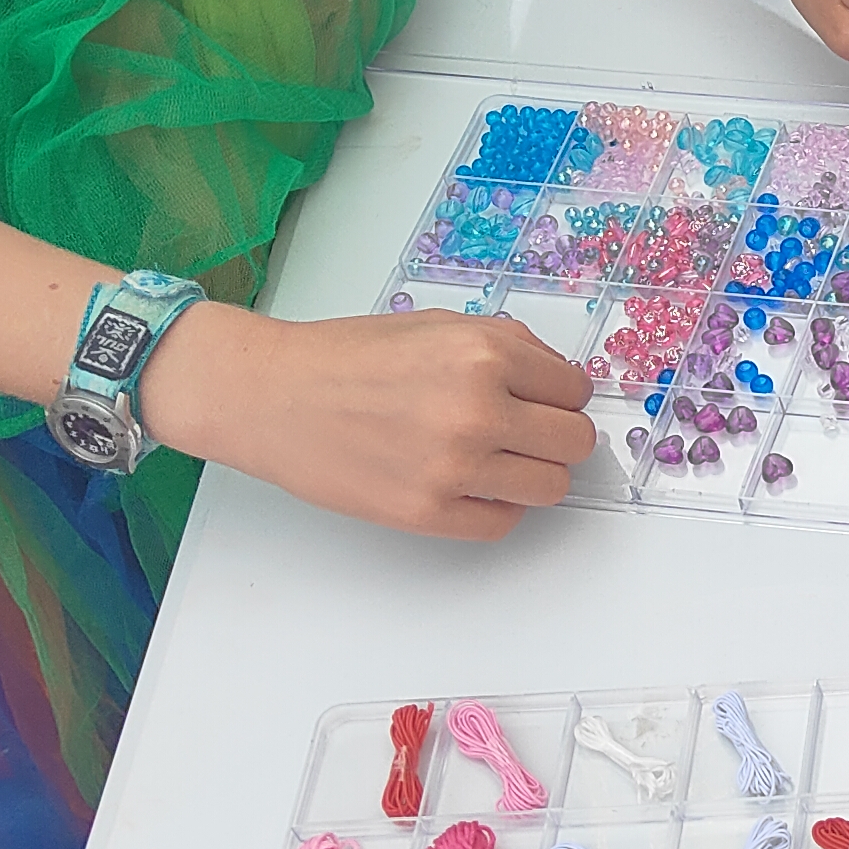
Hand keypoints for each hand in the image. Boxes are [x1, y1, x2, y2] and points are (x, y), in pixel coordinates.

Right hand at [146, 306, 594, 539]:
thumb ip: (505, 347)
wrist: (273, 397)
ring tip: (497, 460)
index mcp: (485, 354)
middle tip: (526, 434)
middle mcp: (477, 410)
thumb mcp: (438, 325)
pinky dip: (494, 507)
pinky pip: (503, 523)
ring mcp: (454, 467)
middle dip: (556, 437)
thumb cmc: (347, 358)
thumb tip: (558, 381)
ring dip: (533, 475)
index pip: (575, 390)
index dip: (560, 396)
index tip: (544, 401)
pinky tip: (467, 485)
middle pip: (574, 443)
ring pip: (551, 487)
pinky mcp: (427, 513)